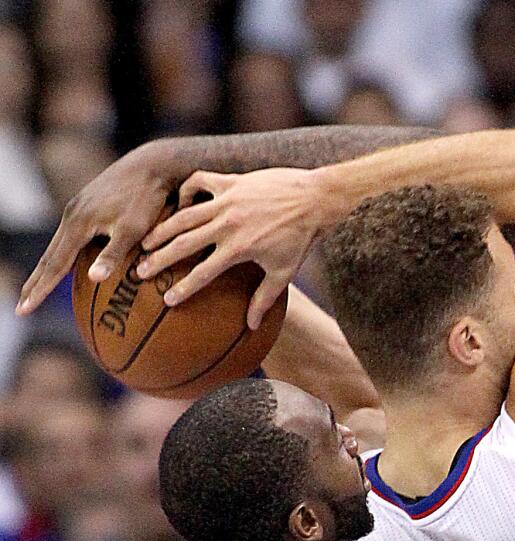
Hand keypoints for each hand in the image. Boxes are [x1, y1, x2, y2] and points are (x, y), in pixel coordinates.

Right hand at [16, 143, 176, 314]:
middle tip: (22, 307)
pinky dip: (61, 252)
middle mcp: (72, 215)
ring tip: (36, 287)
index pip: (55, 264)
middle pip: (50, 256)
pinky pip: (69, 235)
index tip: (24, 310)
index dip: (40, 289)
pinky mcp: (88, 203)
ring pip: (58, 244)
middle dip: (35, 283)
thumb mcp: (133, 228)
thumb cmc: (146, 199)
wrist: (151, 165)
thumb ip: (114, 253)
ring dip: (46, 268)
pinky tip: (64, 260)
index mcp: (78, 224)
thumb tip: (94, 279)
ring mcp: (78, 207)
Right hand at [137, 166, 338, 328]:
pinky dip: (187, 190)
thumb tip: (252, 326)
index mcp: (240, 249)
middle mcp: (228, 224)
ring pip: (184, 215)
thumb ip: (265, 298)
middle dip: (159, 260)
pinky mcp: (231, 181)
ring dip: (162, 229)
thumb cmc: (301, 238)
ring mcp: (228, 200)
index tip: (167, 300)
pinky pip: (199, 181)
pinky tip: (181, 203)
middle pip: (184, 245)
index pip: (204, 273)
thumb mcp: (284, 271)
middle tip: (140, 272)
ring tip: (145, 241)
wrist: (317, 199)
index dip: (184, 288)